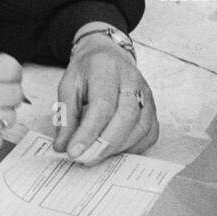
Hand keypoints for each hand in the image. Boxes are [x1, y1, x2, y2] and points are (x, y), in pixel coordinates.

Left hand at [52, 37, 157, 163]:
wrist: (109, 56)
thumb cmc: (88, 71)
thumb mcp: (69, 86)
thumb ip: (66, 116)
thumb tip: (63, 146)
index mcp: (108, 69)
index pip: (102, 105)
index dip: (89, 132)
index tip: (74, 151)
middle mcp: (133, 81)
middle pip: (126, 117)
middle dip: (105, 144)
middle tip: (85, 159)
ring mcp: (147, 95)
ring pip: (141, 128)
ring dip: (118, 148)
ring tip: (96, 156)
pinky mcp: (153, 109)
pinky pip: (149, 134)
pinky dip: (133, 148)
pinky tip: (116, 151)